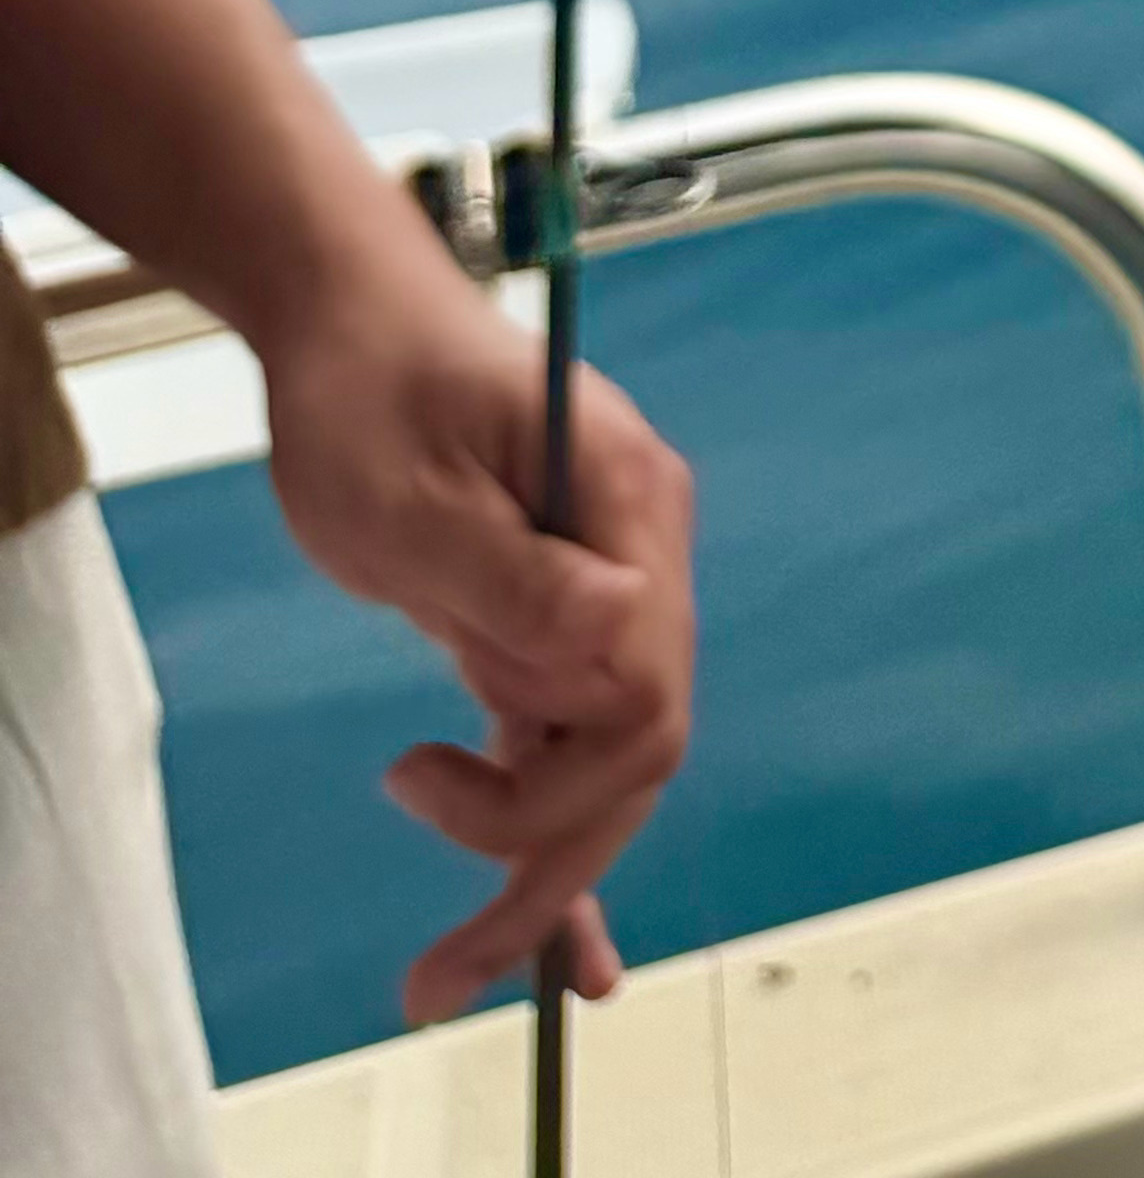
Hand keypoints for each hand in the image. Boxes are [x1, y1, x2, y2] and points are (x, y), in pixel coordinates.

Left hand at [254, 231, 696, 1021]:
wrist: (348, 321)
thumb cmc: (366, 389)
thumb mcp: (406, 490)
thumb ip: (509, 567)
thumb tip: (613, 634)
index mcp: (624, 504)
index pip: (640, 686)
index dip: (550, 778)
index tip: (419, 779)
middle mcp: (637, 553)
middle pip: (635, 744)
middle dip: (546, 862)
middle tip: (437, 960)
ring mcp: (603, 586)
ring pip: (606, 763)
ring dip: (540, 876)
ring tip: (445, 977)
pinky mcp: (552, 618)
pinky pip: (570, 745)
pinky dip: (556, 842)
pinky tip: (563, 946)